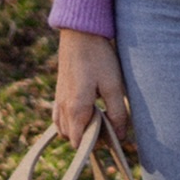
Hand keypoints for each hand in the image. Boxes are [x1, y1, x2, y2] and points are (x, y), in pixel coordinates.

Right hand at [54, 29, 129, 146]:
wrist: (80, 33)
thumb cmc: (99, 57)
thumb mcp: (114, 85)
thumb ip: (117, 114)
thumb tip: (120, 137)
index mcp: (76, 109)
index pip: (79, 143)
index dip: (95, 145)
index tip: (110, 137)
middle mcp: (63, 108)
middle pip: (72, 138)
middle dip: (89, 138)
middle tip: (109, 125)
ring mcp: (58, 100)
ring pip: (64, 129)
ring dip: (80, 130)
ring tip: (100, 117)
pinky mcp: (59, 93)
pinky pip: (60, 117)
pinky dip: (71, 121)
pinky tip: (87, 112)